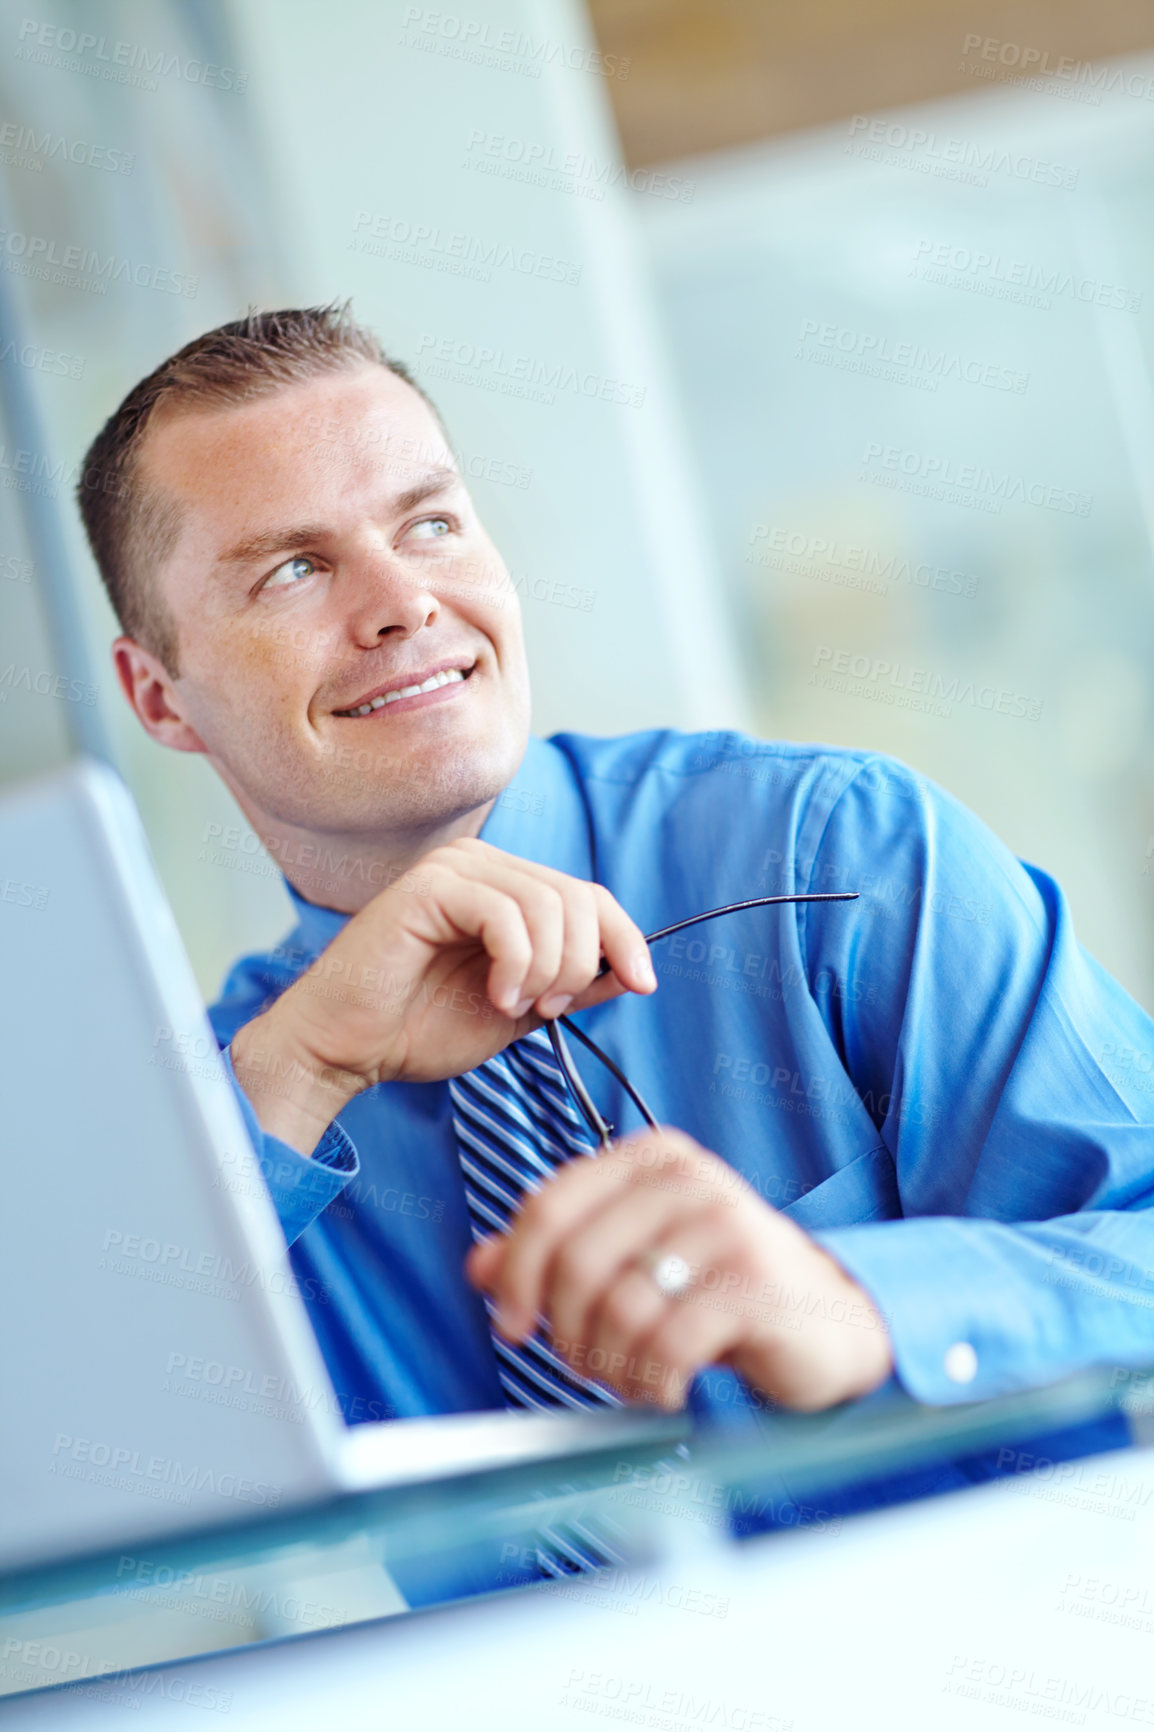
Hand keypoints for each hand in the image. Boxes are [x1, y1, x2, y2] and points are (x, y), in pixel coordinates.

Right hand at [231, 838, 655, 1153]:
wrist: (347, 1049)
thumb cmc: (420, 1027)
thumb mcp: (521, 1006)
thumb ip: (572, 983)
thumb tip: (634, 970)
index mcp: (503, 885)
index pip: (589, 895)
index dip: (626, 938)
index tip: (641, 985)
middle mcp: (480, 863)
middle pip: (578, 897)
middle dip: (581, 963)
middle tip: (548, 1008)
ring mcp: (453, 868)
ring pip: (549, 905)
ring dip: (548, 969)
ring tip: (516, 1005)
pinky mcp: (429, 885)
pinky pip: (506, 914)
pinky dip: (517, 964)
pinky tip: (497, 995)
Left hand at [466, 1126, 892, 1412]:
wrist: (829, 1322)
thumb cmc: (722, 1287)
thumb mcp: (637, 1258)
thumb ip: (560, 1253)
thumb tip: (479, 1265)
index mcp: (651, 1158)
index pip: (549, 1206)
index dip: (515, 1273)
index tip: (510, 1323)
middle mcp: (689, 1179)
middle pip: (576, 1260)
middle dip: (564, 1330)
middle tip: (582, 1362)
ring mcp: (726, 1226)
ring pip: (618, 1307)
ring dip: (610, 1364)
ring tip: (631, 1376)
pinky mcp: (754, 1284)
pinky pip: (667, 1344)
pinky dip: (651, 1382)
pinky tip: (665, 1387)